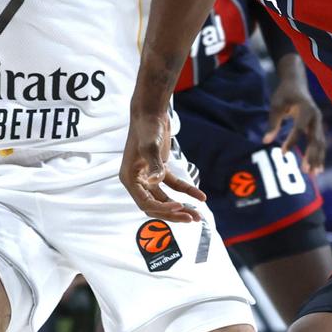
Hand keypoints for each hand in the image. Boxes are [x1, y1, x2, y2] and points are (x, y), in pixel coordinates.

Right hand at [121, 107, 202, 223]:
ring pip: (165, 199)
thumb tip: (154, 181)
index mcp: (130, 179)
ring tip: (198, 215)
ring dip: (181, 207)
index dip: (162, 208)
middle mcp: (138, 181)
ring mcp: (149, 177)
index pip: (145, 203)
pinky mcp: (160, 171)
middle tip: (191, 219)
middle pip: (156, 206)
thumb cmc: (147, 128)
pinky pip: (174, 186)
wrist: (151, 112)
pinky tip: (200, 197)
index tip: (179, 207)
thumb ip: (154, 165)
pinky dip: (187, 191)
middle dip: (173, 213)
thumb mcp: (150, 146)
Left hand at [263, 58, 326, 173]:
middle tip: (306, 171)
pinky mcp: (317, 127)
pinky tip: (317, 169)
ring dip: (317, 159)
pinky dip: (319, 155)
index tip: (282, 153)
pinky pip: (320, 143)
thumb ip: (273, 123)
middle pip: (315, 139)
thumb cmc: (284, 94)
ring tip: (314, 174)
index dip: (292, 141)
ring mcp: (319, 122)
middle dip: (311, 156)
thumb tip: (266, 141)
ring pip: (320, 143)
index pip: (299, 128)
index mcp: (306, 109)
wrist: (296, 83)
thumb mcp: (276, 105)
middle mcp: (316, 116)